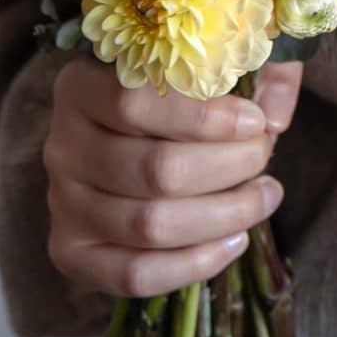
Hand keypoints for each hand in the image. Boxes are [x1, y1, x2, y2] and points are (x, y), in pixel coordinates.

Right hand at [45, 58, 302, 298]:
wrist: (133, 141)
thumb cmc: (180, 95)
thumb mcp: (217, 62)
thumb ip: (257, 70)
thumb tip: (274, 117)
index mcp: (80, 87)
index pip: (135, 103)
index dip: (205, 118)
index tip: (256, 123)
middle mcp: (62, 146)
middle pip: (153, 170)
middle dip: (227, 168)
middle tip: (264, 156)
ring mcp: (62, 204)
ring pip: (148, 225)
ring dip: (223, 215)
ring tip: (265, 196)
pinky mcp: (72, 252)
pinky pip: (134, 274)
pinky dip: (193, 264)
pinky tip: (235, 241)